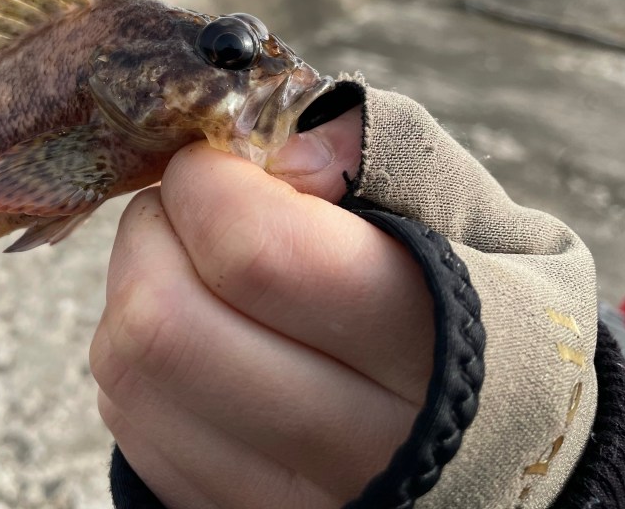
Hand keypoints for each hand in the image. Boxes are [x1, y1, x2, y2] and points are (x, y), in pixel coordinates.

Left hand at [90, 107, 434, 508]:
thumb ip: (375, 151)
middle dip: (150, 231)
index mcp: (434, 347)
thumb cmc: (472, 301)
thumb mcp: (465, 211)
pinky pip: (130, 424)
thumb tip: (276, 153)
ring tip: (187, 264)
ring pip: (130, 375)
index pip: (260, 253)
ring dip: (133, 291)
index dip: (209, 184)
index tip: (219, 162)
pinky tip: (191, 334)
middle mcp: (361, 449)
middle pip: (167, 324)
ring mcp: (290, 499)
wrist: (494, 438)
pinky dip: (134, 359)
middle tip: (185, 206)